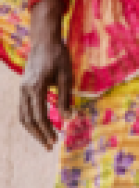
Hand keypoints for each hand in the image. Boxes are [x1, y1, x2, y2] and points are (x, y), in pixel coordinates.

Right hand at [19, 1, 74, 149]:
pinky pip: (23, 109)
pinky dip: (31, 119)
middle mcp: (25, 90)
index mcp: (36, 87)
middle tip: (50, 146)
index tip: (56, 141)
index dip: (47, 130)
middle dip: (39, 134)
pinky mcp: (23, 88)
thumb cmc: (59, 57)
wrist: (44, 41)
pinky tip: (41, 124)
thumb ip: (65, 99)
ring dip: (33, 129)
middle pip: (28, 119)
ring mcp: (21, 89)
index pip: (39, 116)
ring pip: (23, 116)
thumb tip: (68, 119)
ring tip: (45, 138)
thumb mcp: (67, 77)